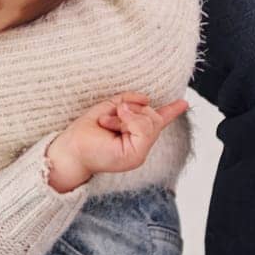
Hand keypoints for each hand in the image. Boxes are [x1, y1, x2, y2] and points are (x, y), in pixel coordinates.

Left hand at [46, 94, 188, 192]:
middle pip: (153, 115)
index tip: (184, 103)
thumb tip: (147, 99)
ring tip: (106, 124)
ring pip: (148, 121)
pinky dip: (126, 120)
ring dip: (124, 115)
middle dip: (129, 108)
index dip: (171, 111)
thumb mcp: (108, 108)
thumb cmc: (86, 131)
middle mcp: (140, 145)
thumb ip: (127, 101)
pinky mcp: (135, 156)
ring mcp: (139, 153)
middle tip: (108, 119)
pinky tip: (111, 124)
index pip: (158, 121)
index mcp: (134, 134)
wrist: (71, 147)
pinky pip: (142, 128)